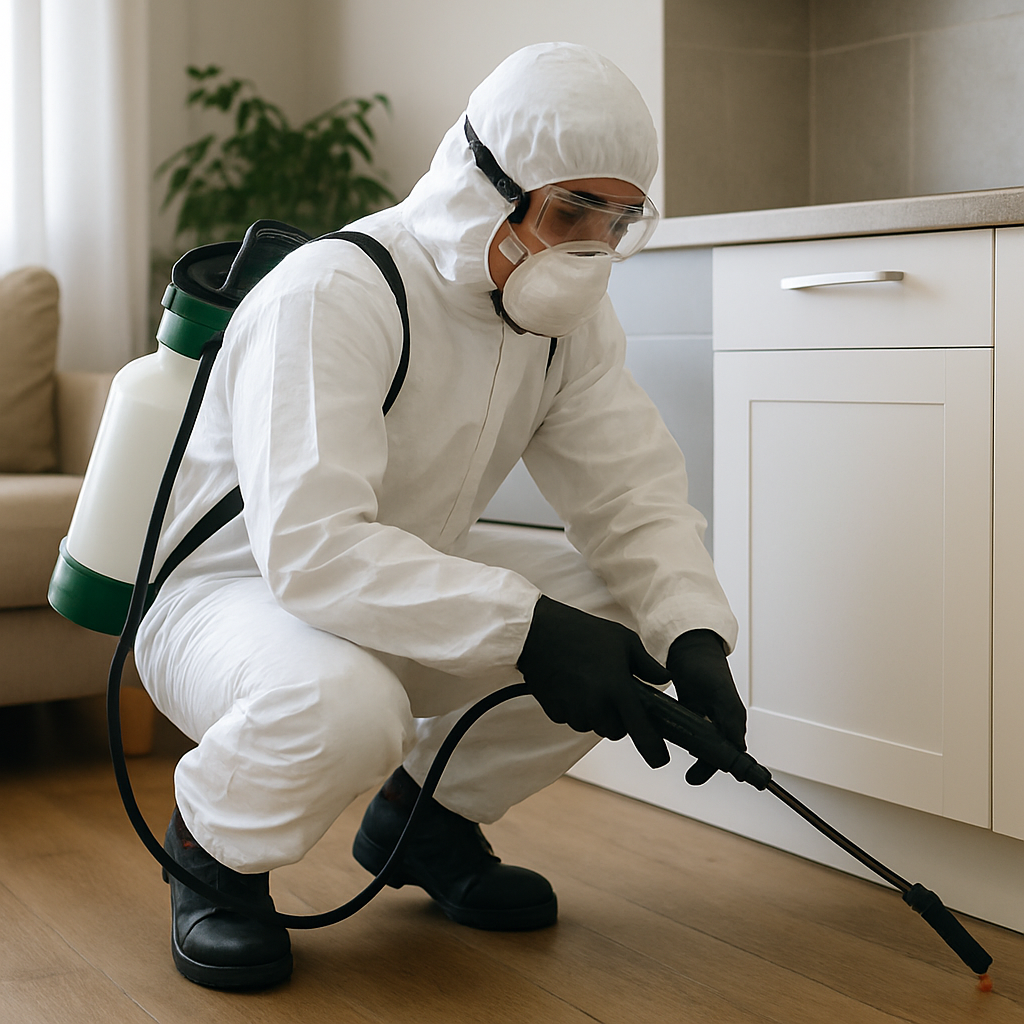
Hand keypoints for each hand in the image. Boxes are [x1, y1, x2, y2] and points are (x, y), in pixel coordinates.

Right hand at [517, 596, 671, 767]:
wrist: (539, 632)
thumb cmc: (584, 632)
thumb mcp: (624, 641)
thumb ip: (647, 665)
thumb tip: (664, 679)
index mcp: (618, 689)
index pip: (641, 730)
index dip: (653, 750)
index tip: (659, 760)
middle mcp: (596, 705)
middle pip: (616, 731)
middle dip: (618, 717)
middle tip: (612, 691)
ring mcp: (574, 710)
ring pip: (593, 726)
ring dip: (595, 713)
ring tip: (589, 682)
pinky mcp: (555, 712)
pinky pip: (572, 719)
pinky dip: (575, 708)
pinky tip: (571, 685)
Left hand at [667, 630, 746, 784]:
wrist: (688, 647)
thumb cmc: (705, 664)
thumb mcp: (717, 690)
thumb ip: (729, 717)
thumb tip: (737, 744)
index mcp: (733, 719)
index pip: (733, 752)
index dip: (723, 767)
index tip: (705, 778)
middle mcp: (722, 721)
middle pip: (716, 754)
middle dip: (706, 767)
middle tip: (691, 777)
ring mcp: (705, 718)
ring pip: (701, 746)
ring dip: (695, 755)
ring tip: (680, 762)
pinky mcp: (691, 713)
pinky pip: (688, 733)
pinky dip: (681, 740)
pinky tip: (668, 742)